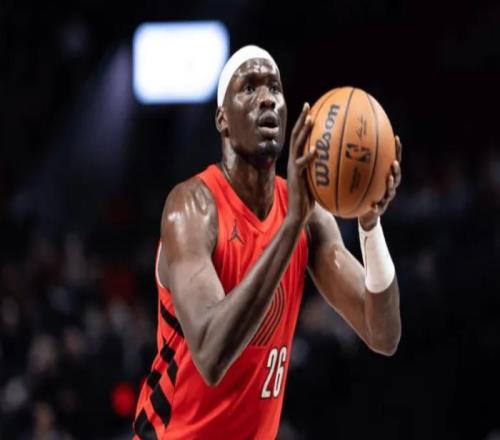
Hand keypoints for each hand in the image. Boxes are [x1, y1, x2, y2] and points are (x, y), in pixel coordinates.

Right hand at [286, 102, 316, 225]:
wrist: (299, 213)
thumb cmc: (310, 199)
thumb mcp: (318, 180)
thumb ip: (324, 170)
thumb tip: (341, 162)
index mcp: (299, 159)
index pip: (300, 137)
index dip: (304, 123)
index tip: (311, 109)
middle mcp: (294, 160)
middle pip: (296, 135)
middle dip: (302, 119)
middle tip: (308, 105)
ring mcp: (294, 168)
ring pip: (297, 145)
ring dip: (304, 132)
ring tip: (311, 120)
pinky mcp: (296, 177)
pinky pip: (302, 164)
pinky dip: (308, 156)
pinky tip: (315, 149)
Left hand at [359, 135, 402, 229]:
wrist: (363, 213)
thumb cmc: (360, 192)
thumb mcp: (356, 178)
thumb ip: (352, 165)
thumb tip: (341, 148)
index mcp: (384, 176)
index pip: (392, 160)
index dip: (396, 150)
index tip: (396, 138)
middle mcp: (387, 186)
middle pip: (396, 175)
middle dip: (396, 168)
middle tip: (394, 162)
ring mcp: (385, 198)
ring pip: (391, 191)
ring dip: (391, 185)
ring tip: (389, 180)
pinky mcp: (380, 209)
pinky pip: (379, 208)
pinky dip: (377, 206)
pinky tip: (374, 205)